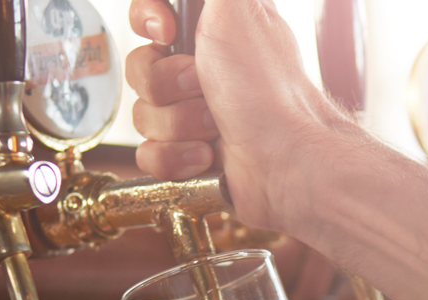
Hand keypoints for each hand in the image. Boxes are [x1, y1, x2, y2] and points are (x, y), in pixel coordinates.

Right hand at [125, 0, 351, 230]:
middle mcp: (203, 70)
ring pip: (144, 114)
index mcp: (213, 30)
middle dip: (167, 83)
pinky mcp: (191, 154)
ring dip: (178, 123)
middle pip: (141, 68)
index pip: (151, 15)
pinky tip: (206, 155)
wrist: (287, 157)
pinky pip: (150, 153)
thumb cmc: (268, 86)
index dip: (147, 20)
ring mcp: (196, 114)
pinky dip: (175, 156)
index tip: (166, 32)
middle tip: (203, 87)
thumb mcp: (237, 7)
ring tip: (216, 126)